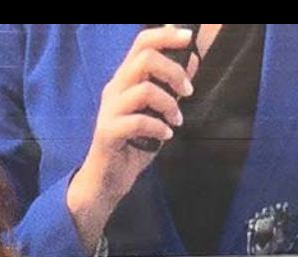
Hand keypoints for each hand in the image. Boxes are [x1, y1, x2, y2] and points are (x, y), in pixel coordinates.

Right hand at [67, 25, 198, 252]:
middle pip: (144, 60)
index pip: (141, 44)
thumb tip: (192, 60)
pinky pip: (138, 121)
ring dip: (169, 104)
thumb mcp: (157, 112)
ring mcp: (109, 111)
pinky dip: (158, 127)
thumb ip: (170, 88)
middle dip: (174, 72)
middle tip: (188, 92)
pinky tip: (165, 136)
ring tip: (176, 120)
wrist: (106, 180)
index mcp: (125, 81)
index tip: (187, 38)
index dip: (165, 35)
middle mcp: (114, 90)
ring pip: (144, 90)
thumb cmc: (132, 144)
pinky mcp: (108, 133)